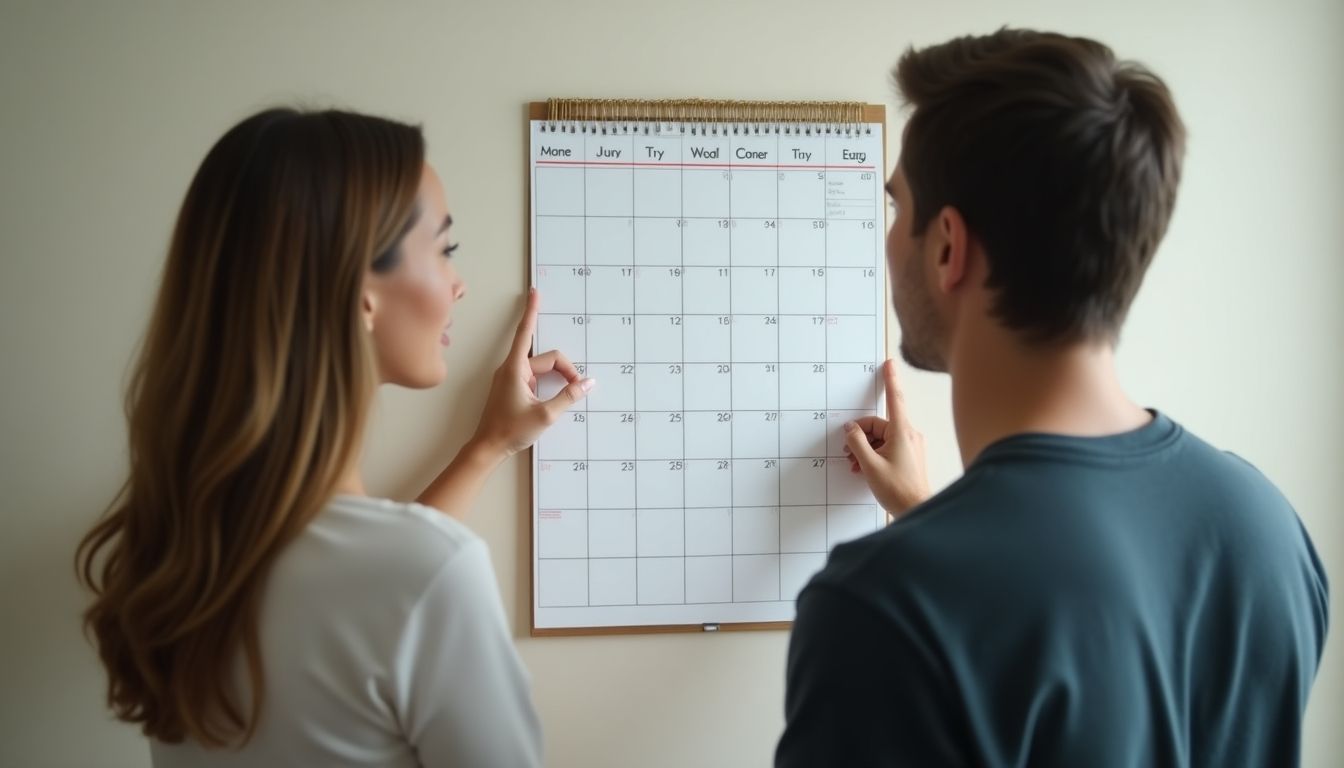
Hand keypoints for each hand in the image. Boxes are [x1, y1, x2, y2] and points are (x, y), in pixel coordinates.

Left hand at [469, 289, 593, 461]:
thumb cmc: (510, 431)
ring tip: (570, 389)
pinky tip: (555, 396)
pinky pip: (535, 377)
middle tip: (579, 386)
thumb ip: (568, 397)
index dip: (532, 312)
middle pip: (546, 358)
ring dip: (557, 376)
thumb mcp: (545, 415)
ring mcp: (511, 378)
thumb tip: (588, 383)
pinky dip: (549, 382)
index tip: (535, 294)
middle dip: (566, 369)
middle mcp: (512, 368)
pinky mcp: (512, 388)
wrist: (487, 448)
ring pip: (542, 368)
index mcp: (515, 369)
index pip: (526, 333)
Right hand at [842, 358, 929, 517]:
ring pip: (881, 437)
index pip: (895, 398)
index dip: (891, 379)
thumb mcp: (869, 465)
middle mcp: (909, 435)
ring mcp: (911, 446)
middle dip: (860, 436)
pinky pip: (887, 447)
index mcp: (902, 432)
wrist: (916, 510)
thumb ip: (857, 442)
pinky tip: (864, 468)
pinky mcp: (910, 456)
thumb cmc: (898, 490)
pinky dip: (874, 454)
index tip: (889, 364)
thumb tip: (850, 428)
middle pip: (879, 424)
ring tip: (855, 465)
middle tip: (848, 452)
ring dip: (865, 448)